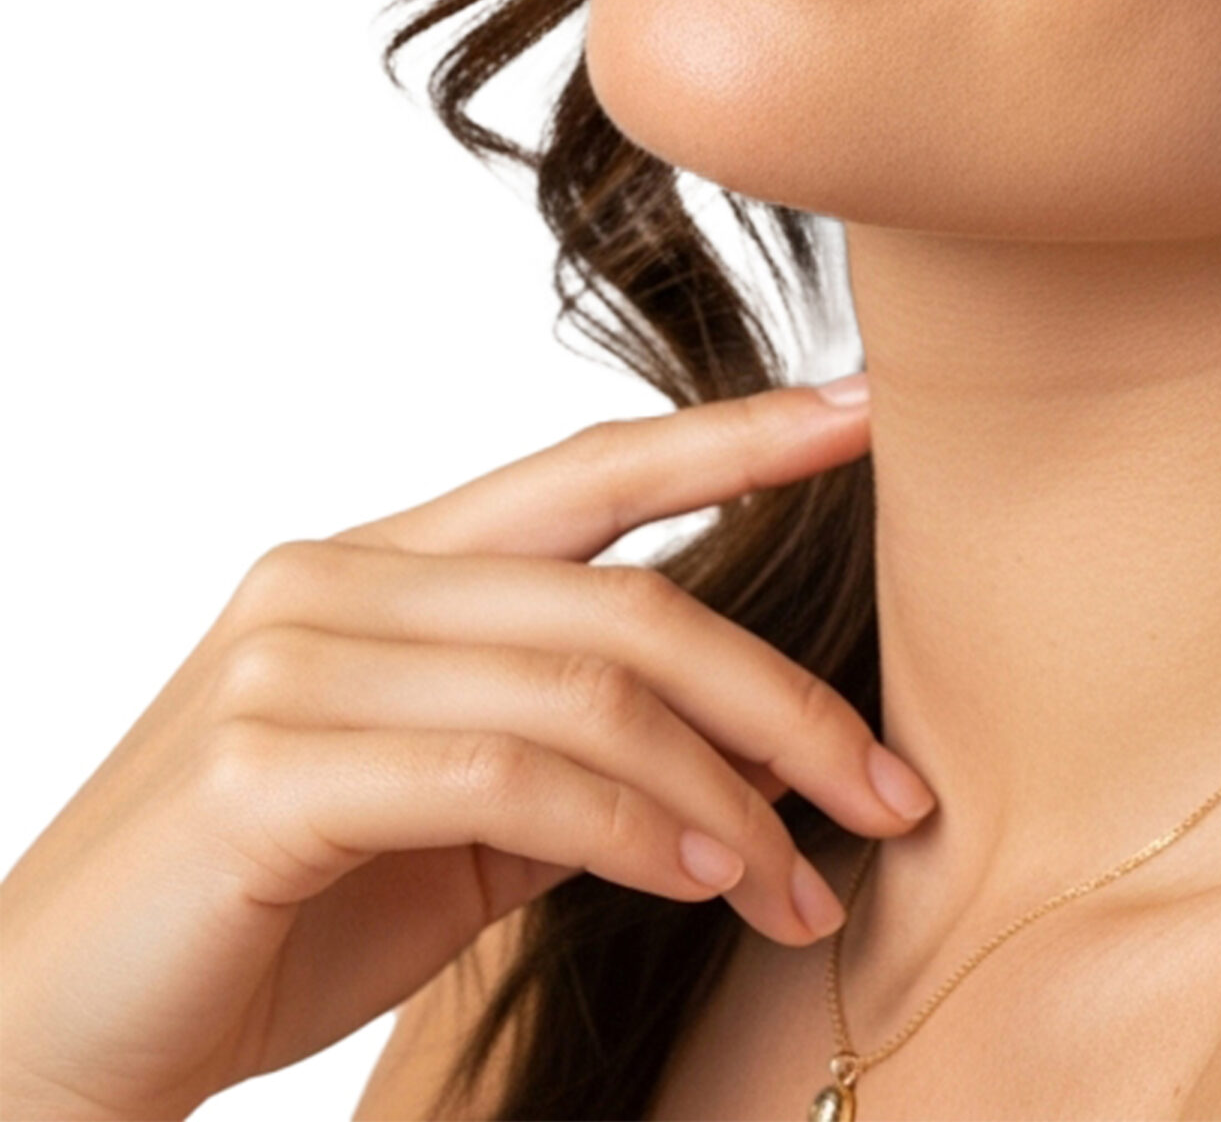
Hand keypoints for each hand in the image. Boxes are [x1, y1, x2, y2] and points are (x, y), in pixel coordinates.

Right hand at [0, 380, 926, 1121]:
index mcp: (378, 565)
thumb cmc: (255, 927)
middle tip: (893, 791)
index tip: (861, 415)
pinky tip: (700, 881)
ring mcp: (293, 663)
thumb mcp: (446, 828)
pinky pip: (508, 778)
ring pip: (587, 690)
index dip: (731, 436)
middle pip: (624, 602)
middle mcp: (335, 582)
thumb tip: (738, 756)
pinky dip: (631, 829)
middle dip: (782, 700)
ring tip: (801, 887)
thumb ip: (569, 760)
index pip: (587, 471)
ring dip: (725, 797)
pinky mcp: (268, 768)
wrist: (43, 1047)